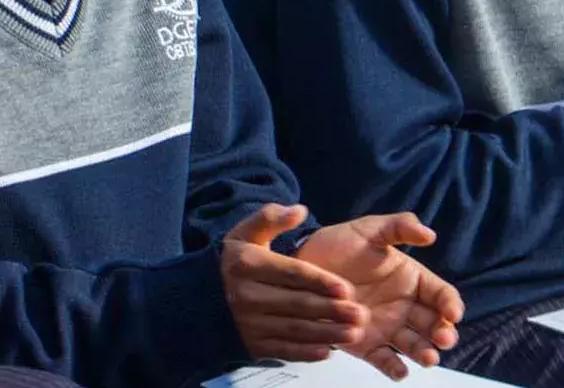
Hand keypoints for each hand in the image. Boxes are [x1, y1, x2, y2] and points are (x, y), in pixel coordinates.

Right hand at [222, 204, 368, 364]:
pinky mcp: (251, 344)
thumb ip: (272, 217)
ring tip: (353, 334)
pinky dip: (305, 353)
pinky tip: (328, 352)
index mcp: (248, 265)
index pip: (292, 273)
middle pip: (297, 304)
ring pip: (293, 330)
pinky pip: (282, 350)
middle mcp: (246, 296)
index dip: (321, 281)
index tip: (347, 289)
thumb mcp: (247, 231)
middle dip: (331, 310)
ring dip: (325, 334)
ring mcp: (248, 323)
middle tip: (360, 314)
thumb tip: (299, 210)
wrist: (202, 295)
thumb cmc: (238, 259)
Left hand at [297, 213, 464, 378]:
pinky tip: (400, 371)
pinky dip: (393, 368)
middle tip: (443, 339)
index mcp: (411, 279)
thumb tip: (430, 234)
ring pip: (414, 345)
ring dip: (424, 353)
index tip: (453, 313)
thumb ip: (399, 227)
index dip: (451, 304)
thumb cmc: (339, 243)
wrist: (303, 265)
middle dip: (443, 333)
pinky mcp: (365, 344)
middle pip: (433, 324)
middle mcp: (404, 306)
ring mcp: (386, 327)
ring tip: (427, 358)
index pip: (440, 294)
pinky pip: (383, 359)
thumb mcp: (370, 229)